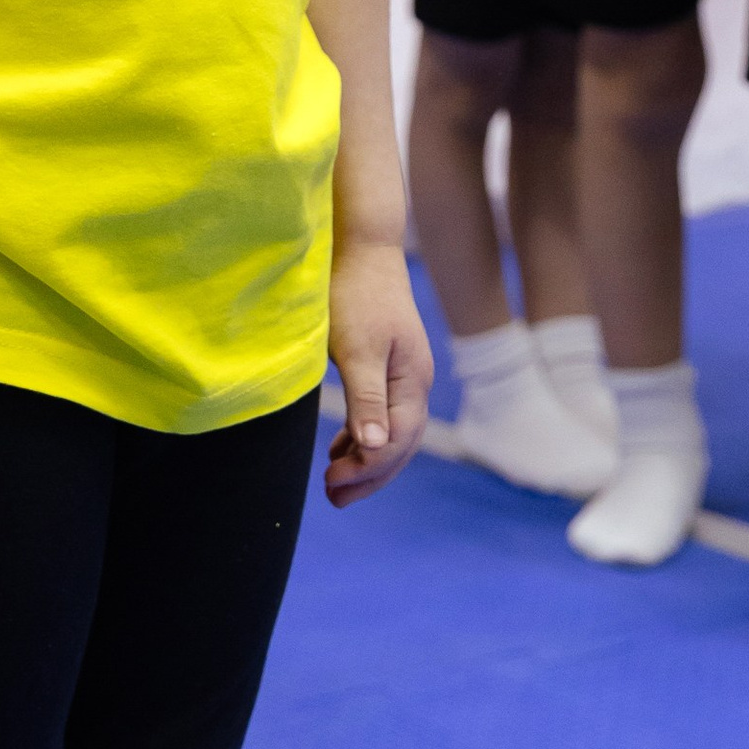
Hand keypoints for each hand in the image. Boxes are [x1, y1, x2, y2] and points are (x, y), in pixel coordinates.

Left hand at [322, 239, 430, 504]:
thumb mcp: (356, 350)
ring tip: (333, 485)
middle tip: (333, 499)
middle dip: (369, 476)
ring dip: (365, 461)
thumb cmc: (355, 296)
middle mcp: (416, 382)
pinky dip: (361, 438)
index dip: (368, 470)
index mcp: (413, 381)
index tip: (332, 485)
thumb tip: (373, 447)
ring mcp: (404, 375)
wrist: (362, 249)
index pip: (398, 442)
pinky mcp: (387, 366)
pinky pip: (381, 415)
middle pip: (400, 444)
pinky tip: (339, 450)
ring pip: (391, 433)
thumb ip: (365, 399)